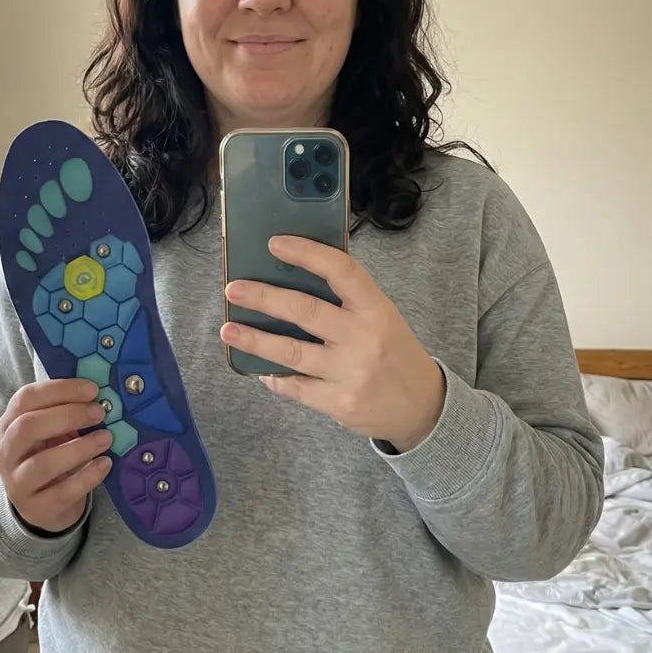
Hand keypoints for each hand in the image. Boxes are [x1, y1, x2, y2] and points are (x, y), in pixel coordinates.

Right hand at [0, 378, 112, 532]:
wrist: (41, 505)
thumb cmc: (50, 456)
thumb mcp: (50, 431)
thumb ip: (67, 411)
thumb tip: (100, 395)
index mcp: (9, 424)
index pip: (25, 398)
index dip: (59, 389)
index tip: (92, 389)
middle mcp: (6, 453)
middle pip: (27, 427)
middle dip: (67, 415)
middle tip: (99, 412)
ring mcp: (18, 484)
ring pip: (42, 463)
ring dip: (79, 448)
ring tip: (106, 438)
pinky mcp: (37, 509)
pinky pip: (62, 492)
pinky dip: (87, 477)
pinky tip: (105, 464)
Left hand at [221, 236, 445, 451]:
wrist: (422, 407)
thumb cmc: (395, 353)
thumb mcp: (383, 317)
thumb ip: (348, 300)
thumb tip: (292, 278)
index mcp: (376, 308)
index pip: (340, 270)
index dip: (306, 253)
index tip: (275, 244)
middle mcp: (364, 338)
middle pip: (305, 311)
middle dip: (264, 298)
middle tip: (234, 289)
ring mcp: (350, 373)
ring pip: (291, 353)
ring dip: (254, 340)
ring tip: (229, 329)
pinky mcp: (339, 403)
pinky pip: (295, 388)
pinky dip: (274, 378)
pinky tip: (260, 370)